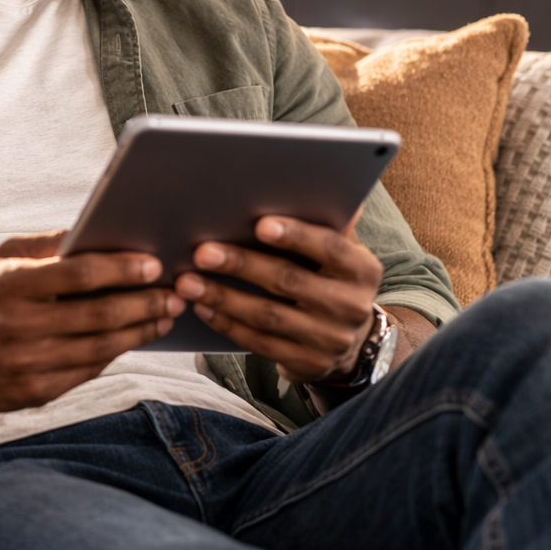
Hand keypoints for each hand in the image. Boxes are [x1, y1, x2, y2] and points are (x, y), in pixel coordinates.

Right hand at [0, 233, 184, 410]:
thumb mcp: (3, 259)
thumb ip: (46, 244)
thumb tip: (93, 228)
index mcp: (10, 286)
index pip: (78, 274)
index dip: (121, 269)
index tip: (153, 265)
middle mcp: (17, 326)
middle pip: (98, 316)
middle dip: (145, 304)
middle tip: (175, 294)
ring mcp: (25, 364)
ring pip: (100, 348)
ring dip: (140, 331)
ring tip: (164, 316)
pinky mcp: (34, 392)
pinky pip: (88, 371)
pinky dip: (116, 353)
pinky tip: (135, 338)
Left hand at [174, 216, 380, 384]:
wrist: (351, 343)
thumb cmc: (334, 281)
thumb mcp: (343, 255)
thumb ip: (330, 225)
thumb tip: (326, 185)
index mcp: (362, 270)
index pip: (330, 248)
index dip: (296, 236)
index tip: (260, 224)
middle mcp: (350, 306)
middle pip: (289, 281)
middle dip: (241, 265)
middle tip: (203, 252)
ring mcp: (329, 339)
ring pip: (267, 316)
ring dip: (223, 297)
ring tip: (188, 282)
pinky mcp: (307, 364)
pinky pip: (259, 343)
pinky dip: (227, 324)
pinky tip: (203, 308)